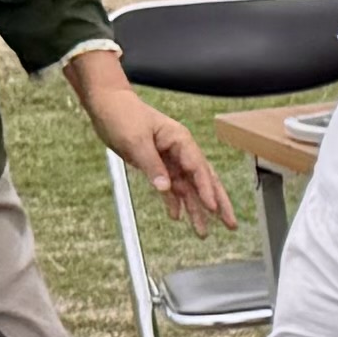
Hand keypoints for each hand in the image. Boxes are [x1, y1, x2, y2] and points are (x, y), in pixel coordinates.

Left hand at [90, 83, 239, 226]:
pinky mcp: (157, 166)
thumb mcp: (136, 140)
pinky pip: (171, 188)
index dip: (207, 190)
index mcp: (180, 140)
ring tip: (203, 231)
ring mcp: (169, 160)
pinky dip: (174, 202)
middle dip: (217, 203)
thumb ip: (152, 165)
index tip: (214, 208)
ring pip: (188, 188)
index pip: (199, 169)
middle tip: (230, 224)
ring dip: (195, 209)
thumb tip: (165, 188)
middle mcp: (179, 151)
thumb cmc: (123, 115)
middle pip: (204, 181)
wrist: (106, 105)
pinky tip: (178, 216)